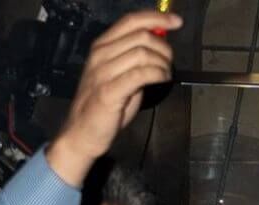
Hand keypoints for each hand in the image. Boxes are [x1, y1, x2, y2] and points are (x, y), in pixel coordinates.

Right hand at [47, 11, 181, 187]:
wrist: (83, 131)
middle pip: (140, 36)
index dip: (156, 18)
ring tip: (166, 75)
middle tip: (170, 63)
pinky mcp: (110, 91)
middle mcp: (101, 54)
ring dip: (162, 63)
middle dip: (164, 48)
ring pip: (142, 53)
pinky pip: (140, 74)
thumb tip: (159, 47)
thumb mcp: (121, 75)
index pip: (131, 21)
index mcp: (103, 45)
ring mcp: (104, 71)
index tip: (176, 22)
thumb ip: (136, 60)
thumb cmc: (105, 106)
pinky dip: (158, 74)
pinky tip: (162, 80)